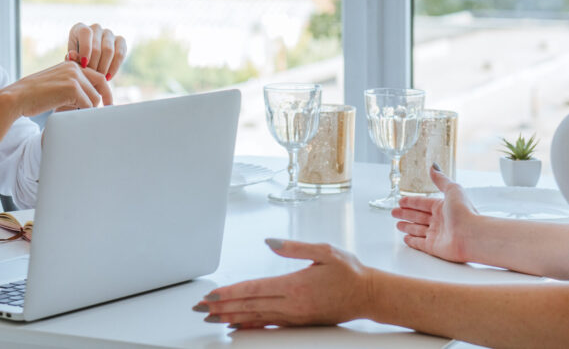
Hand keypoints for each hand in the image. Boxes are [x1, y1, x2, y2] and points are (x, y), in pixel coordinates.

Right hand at [0, 60, 111, 118]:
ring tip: (70, 113)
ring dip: (87, 109)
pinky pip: (87, 105)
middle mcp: (75, 68)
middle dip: (106, 98)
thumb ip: (73, 87)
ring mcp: (74, 77)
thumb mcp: (57, 85)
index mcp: (71, 65)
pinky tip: (67, 113)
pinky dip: (81, 113)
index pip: (97, 76)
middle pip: (101, 84)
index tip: (108, 103)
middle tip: (109, 110)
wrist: (17, 97)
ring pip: (95, 98)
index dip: (104, 90)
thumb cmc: (34, 96)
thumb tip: (94, 99)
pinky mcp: (72, 88)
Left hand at [65, 23, 126, 80]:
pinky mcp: (120, 40)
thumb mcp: (72, 60)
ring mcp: (109, 33)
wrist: (89, 63)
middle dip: (93, 64)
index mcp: (80, 28)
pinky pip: (120, 54)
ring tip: (99, 79)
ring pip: (109, 50)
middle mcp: (95, 28)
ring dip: (103, 67)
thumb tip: (72, 55)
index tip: (84, 65)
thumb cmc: (77, 61)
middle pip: (97, 46)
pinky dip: (114, 67)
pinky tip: (108, 77)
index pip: (86, 33)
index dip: (85, 49)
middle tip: (91, 77)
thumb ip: (71, 58)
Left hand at [194, 239, 370, 328]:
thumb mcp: (324, 250)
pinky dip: (250, 324)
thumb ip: (294, 247)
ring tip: (211, 317)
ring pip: (256, 317)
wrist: (369, 295)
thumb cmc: (349, 271)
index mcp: (295, 285)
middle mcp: (292, 304)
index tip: (211, 294)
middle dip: (222, 307)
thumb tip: (268, 242)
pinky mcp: (299, 321)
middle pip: (249, 306)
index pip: (254, 290)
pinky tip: (237, 325)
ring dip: (231, 317)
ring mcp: (295, 316)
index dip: (230, 293)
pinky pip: (268, 324)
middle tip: (200, 308)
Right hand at [391, 165, 478, 262]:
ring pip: (418, 229)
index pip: (422, 203)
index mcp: (442, 207)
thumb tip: (433, 166)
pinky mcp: (434, 247)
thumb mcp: (452, 189)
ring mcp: (436, 235)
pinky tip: (406, 239)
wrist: (472, 235)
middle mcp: (439, 221)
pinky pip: (420, 243)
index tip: (401, 201)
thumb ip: (441, 179)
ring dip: (407, 227)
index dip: (411, 202)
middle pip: (418, 216)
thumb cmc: (464, 212)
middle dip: (406, 214)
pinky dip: (412, 241)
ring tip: (398, 225)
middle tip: (394, 212)